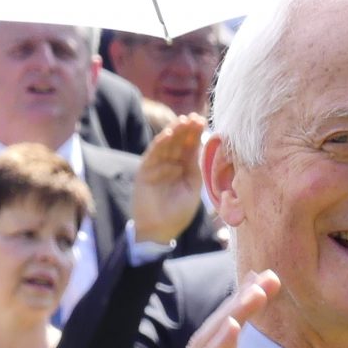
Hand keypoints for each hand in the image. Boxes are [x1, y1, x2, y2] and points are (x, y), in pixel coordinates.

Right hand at [131, 113, 205, 246]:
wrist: (160, 230)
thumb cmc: (178, 212)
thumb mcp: (192, 187)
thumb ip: (195, 167)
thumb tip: (201, 145)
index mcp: (183, 167)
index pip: (189, 146)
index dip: (195, 133)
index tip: (202, 120)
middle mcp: (169, 164)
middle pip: (178, 142)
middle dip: (185, 129)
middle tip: (194, 117)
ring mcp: (156, 167)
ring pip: (165, 145)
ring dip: (173, 132)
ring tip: (182, 121)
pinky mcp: (144, 172)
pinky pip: (152, 156)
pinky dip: (159, 145)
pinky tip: (167, 135)